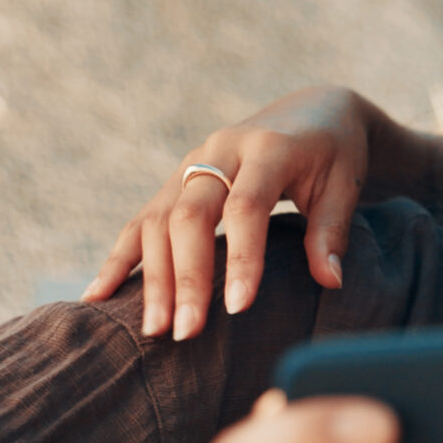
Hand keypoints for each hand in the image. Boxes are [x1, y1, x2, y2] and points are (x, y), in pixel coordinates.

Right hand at [90, 87, 376, 339]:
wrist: (313, 111)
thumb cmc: (335, 154)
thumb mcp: (345, 184)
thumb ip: (332, 231)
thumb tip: (329, 282)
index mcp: (269, 148)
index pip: (247, 206)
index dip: (241, 257)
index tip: (238, 308)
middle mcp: (220, 151)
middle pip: (190, 215)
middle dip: (186, 276)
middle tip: (187, 332)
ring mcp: (192, 163)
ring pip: (158, 220)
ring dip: (152, 277)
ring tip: (154, 329)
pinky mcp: (177, 179)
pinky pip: (140, 220)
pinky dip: (120, 258)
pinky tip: (97, 295)